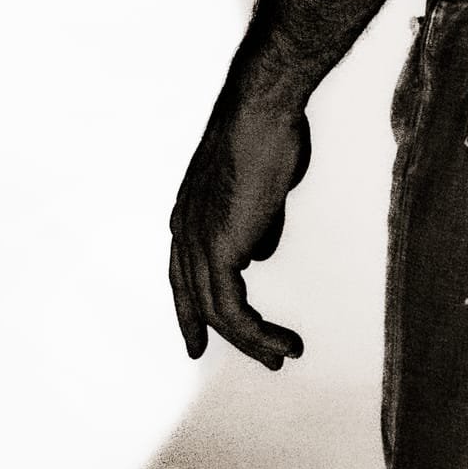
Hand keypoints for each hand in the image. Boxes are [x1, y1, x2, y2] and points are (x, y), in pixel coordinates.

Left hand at [168, 82, 311, 369]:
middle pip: (197, 299)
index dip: (192, 309)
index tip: (201, 338)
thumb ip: (257, 223)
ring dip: (254, 341)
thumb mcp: (262, 188)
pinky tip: (284, 343)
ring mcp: (197, 244)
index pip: (184, 276)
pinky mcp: (218, 251)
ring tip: (284, 355)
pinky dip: (258, 333)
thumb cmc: (268, 134)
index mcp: (188, 215)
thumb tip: (257, 254)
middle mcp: (184, 233)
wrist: (262, 111)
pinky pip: (233, 311)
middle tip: (261, 357)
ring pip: (219, 313)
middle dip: (225, 334)